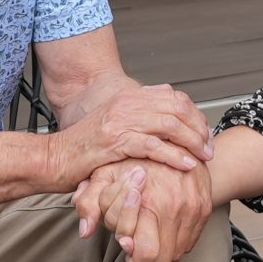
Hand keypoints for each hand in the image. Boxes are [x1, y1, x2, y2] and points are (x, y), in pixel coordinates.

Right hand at [45, 85, 213, 190]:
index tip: (205, 133)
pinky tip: (187, 165)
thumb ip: (138, 111)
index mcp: (129, 96)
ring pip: (170, 125)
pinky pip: (153, 146)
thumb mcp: (113, 121)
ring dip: (192, 142)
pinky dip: (174, 156)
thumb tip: (165, 96)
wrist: (53, 158)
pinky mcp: (115, 142)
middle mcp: (127, 103)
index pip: (175, 97)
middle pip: (177, 109)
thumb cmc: (84, 146)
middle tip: (209, 148)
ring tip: (204, 157)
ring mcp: (121, 121)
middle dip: (199, 129)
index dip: (195, 115)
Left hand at [75, 158, 212, 261]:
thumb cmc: (134, 156)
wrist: (172, 136)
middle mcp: (175, 209)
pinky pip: (191, 239)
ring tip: (149, 231)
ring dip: (163, 248)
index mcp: (150, 203)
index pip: (144, 255)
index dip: (132, 255)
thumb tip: (85, 231)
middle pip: (162, 260)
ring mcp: (194, 209)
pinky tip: (163, 225)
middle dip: (146, 255)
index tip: (127, 244)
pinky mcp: (205, 208)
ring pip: (178, 252)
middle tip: (136, 242)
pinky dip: (177, 239)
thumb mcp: (103, 174)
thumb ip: (89, 202)